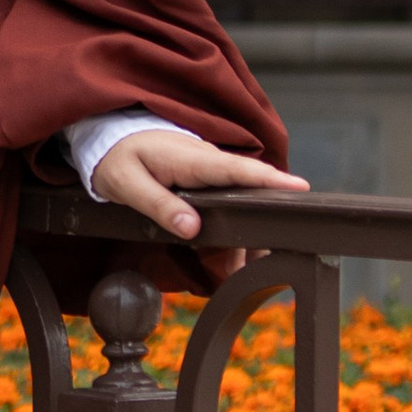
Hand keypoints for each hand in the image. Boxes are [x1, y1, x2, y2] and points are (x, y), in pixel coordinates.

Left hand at [94, 131, 310, 250]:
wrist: (110, 137)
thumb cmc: (117, 158)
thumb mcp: (127, 184)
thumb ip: (159, 205)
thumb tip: (191, 228)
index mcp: (192, 160)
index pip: (238, 169)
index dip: (270, 180)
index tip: (301, 189)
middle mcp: (208, 163)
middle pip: (249, 192)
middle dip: (267, 222)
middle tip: (280, 254)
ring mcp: (209, 172)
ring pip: (240, 205)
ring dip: (246, 237)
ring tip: (250, 273)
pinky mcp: (206, 181)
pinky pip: (227, 206)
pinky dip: (232, 234)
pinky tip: (233, 264)